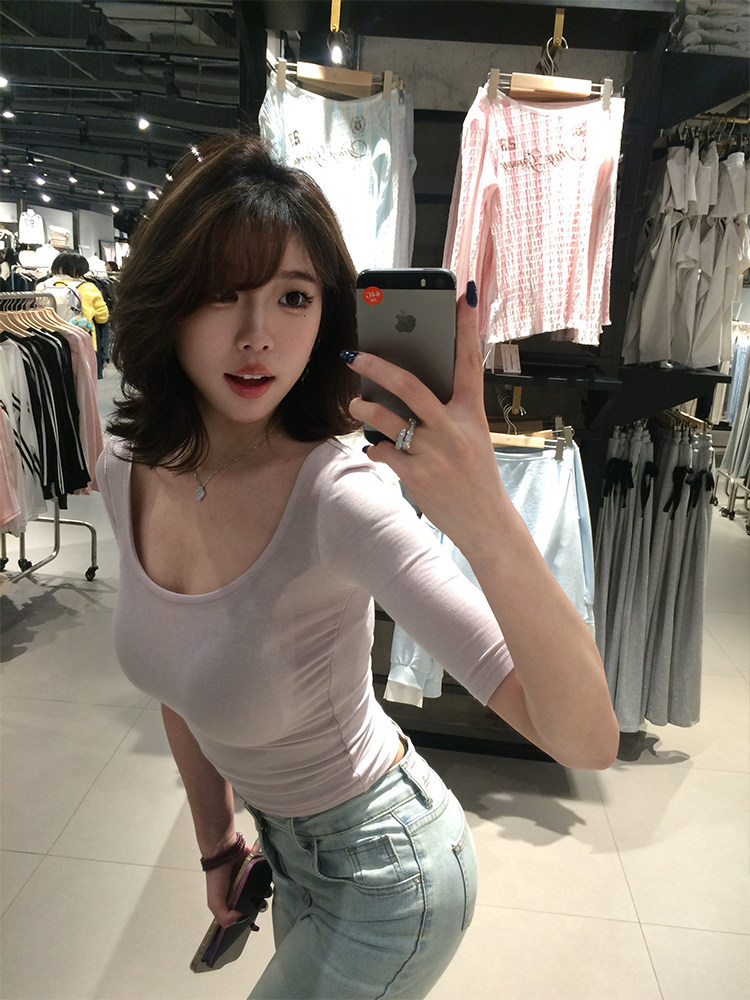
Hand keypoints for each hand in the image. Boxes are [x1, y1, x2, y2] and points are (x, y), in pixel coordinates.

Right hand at [205, 840, 267, 928]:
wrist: (224, 851)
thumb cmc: (217, 877)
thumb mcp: (214, 902)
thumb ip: (224, 917)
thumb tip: (241, 919)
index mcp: (232, 901)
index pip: (243, 914)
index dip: (249, 921)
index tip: (255, 924)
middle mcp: (242, 891)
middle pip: (255, 903)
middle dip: (260, 906)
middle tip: (261, 904)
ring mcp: (251, 879)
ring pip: (263, 890)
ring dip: (266, 893)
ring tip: (266, 892)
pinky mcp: (259, 868)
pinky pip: (268, 876)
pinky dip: (270, 880)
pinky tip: (270, 883)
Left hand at [347, 291, 505, 548]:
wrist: (486, 523)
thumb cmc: (475, 475)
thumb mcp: (472, 436)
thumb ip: (447, 412)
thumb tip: (406, 388)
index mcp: (472, 413)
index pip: (470, 360)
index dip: (467, 326)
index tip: (464, 294)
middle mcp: (453, 428)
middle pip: (410, 386)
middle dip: (378, 366)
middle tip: (355, 353)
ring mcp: (434, 452)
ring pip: (386, 419)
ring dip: (364, 408)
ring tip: (356, 402)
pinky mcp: (416, 476)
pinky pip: (383, 451)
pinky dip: (376, 448)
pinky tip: (378, 449)